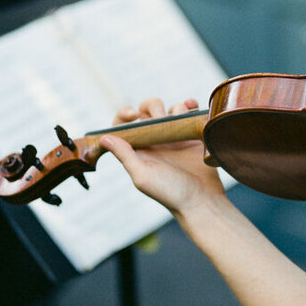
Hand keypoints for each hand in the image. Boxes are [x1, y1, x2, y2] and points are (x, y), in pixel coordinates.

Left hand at [100, 97, 224, 215]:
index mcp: (138, 149)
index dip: (124, 114)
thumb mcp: (143, 176)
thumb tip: (104, 138)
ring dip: (175, 108)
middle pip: (147, 110)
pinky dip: (191, 105)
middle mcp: (155, 141)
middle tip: (162, 118)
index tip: (133, 114)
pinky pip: (190, 113)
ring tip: (181, 121)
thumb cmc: (170, 193)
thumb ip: (124, 155)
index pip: (123, 125)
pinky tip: (191, 106)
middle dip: (153, 106)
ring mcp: (175, 137)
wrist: (201, 200)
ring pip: (171, 109)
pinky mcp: (193, 136)